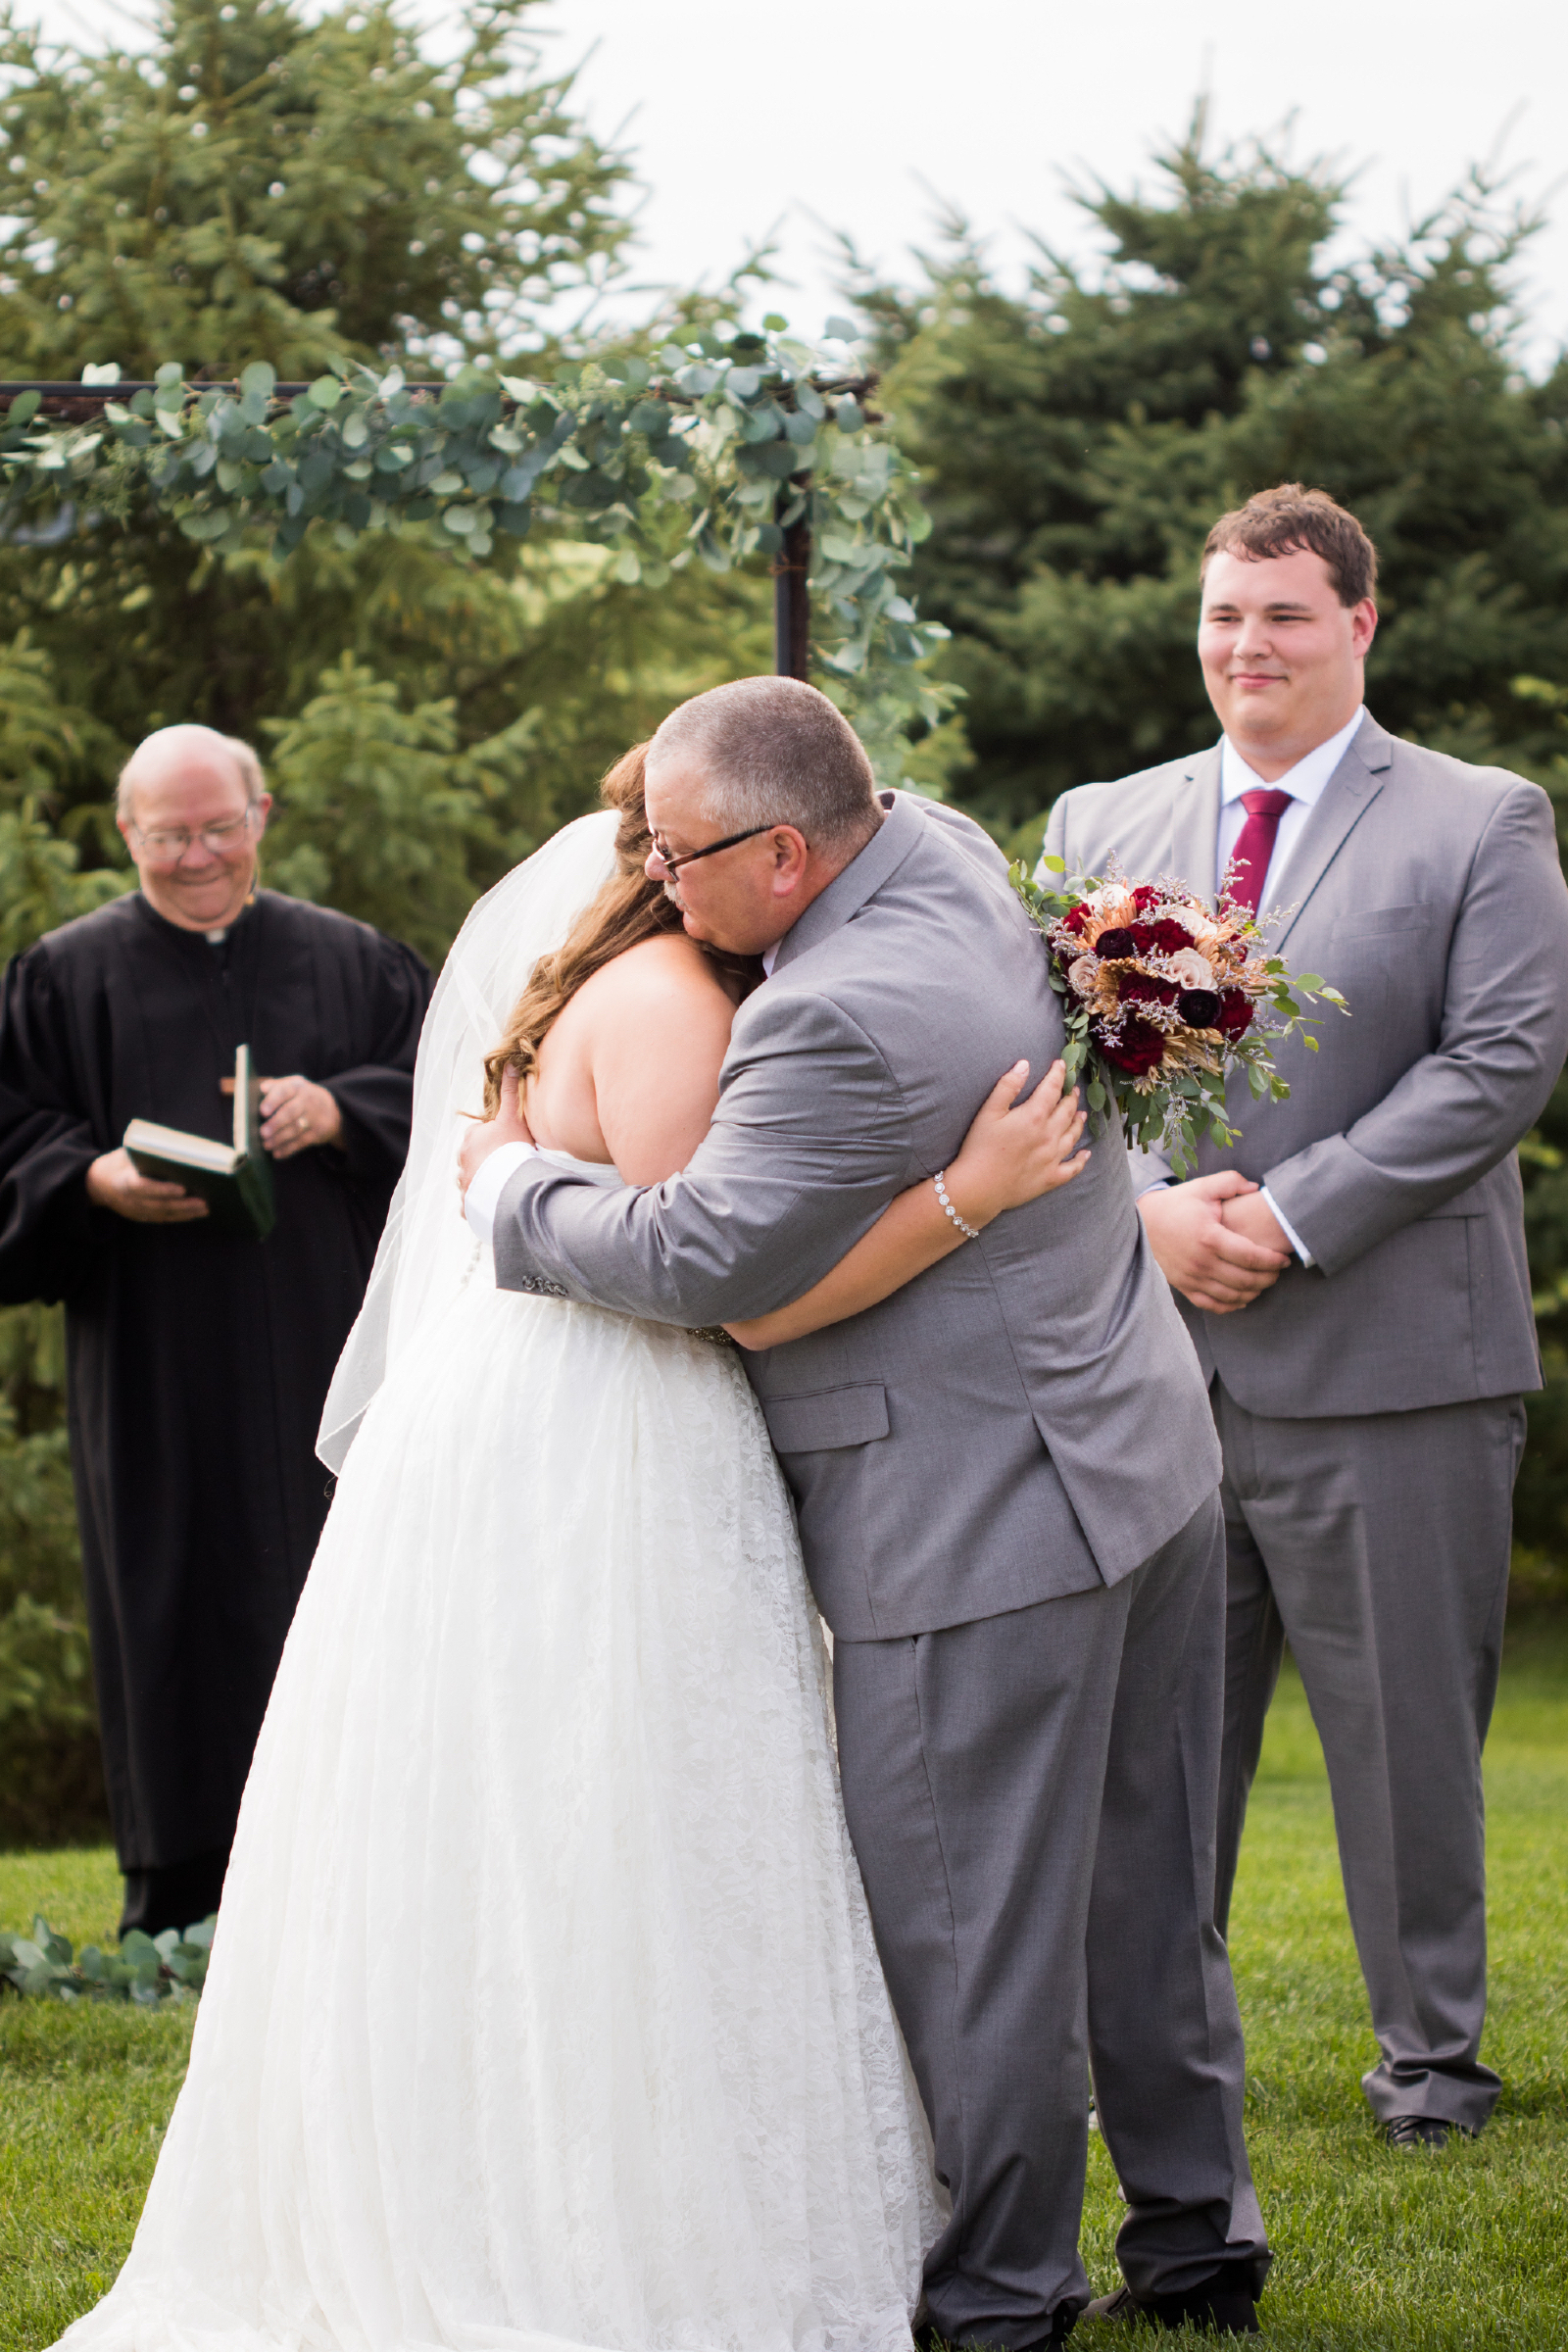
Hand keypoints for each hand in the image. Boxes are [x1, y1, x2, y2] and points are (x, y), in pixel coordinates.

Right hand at [86, 1148, 208, 1223]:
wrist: (98, 1184)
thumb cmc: (119, 1163)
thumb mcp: (127, 1153)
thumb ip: (147, 1153)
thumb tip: (179, 1149)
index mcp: (123, 1181)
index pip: (143, 1187)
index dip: (163, 1189)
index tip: (182, 1188)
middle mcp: (129, 1201)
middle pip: (158, 1205)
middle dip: (183, 1205)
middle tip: (204, 1202)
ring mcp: (135, 1211)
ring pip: (163, 1215)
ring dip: (186, 1213)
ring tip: (207, 1208)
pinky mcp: (141, 1217)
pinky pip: (163, 1219)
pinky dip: (181, 1216)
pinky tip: (197, 1213)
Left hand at [259, 1075, 343, 1159]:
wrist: (330, 1108)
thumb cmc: (300, 1096)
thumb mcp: (291, 1085)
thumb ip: (274, 1086)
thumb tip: (260, 1089)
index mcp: (296, 1086)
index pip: (284, 1091)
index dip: (273, 1101)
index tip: (262, 1111)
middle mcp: (307, 1100)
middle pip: (291, 1112)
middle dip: (276, 1123)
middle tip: (262, 1133)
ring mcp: (314, 1117)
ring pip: (296, 1129)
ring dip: (279, 1139)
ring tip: (266, 1145)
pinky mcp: (318, 1132)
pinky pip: (301, 1142)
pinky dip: (288, 1149)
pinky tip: (277, 1153)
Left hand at [457, 1062, 533, 1198]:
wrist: (512, 1184)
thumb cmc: (512, 1148)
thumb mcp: (513, 1116)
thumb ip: (510, 1091)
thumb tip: (508, 1061)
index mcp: (471, 1139)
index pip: (477, 1134)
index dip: (491, 1138)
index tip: (506, 1144)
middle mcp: (462, 1161)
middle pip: (471, 1159)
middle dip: (483, 1161)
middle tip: (505, 1165)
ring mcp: (465, 1184)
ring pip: (470, 1181)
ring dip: (481, 1182)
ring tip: (501, 1185)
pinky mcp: (468, 1205)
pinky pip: (470, 1205)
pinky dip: (478, 1204)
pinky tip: (493, 1203)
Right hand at [943, 1058, 1090, 1227]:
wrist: (979, 1188)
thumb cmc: (979, 1148)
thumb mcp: (988, 1112)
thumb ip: (1007, 1086)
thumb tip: (1025, 1064)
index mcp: (1034, 1116)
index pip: (1052, 1089)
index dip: (1058, 1074)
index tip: (1061, 1064)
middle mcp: (1049, 1135)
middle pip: (1066, 1111)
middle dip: (1070, 1096)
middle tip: (1073, 1089)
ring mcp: (1053, 1158)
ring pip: (1073, 1135)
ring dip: (1078, 1122)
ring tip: (1081, 1113)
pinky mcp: (1051, 1178)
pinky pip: (1073, 1168)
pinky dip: (1081, 1160)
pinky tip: (1086, 1153)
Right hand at [1137, 1170, 1289, 1313]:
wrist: (1142, 1223)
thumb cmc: (1177, 1204)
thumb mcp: (1203, 1187)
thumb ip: (1231, 1182)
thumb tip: (1256, 1188)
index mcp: (1209, 1237)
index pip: (1250, 1257)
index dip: (1272, 1261)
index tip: (1284, 1260)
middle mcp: (1200, 1262)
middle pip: (1245, 1280)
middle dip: (1268, 1278)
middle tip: (1278, 1271)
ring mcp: (1191, 1277)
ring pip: (1232, 1296)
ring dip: (1254, 1292)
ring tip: (1263, 1282)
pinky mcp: (1184, 1287)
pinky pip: (1213, 1305)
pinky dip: (1232, 1305)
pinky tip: (1243, 1297)